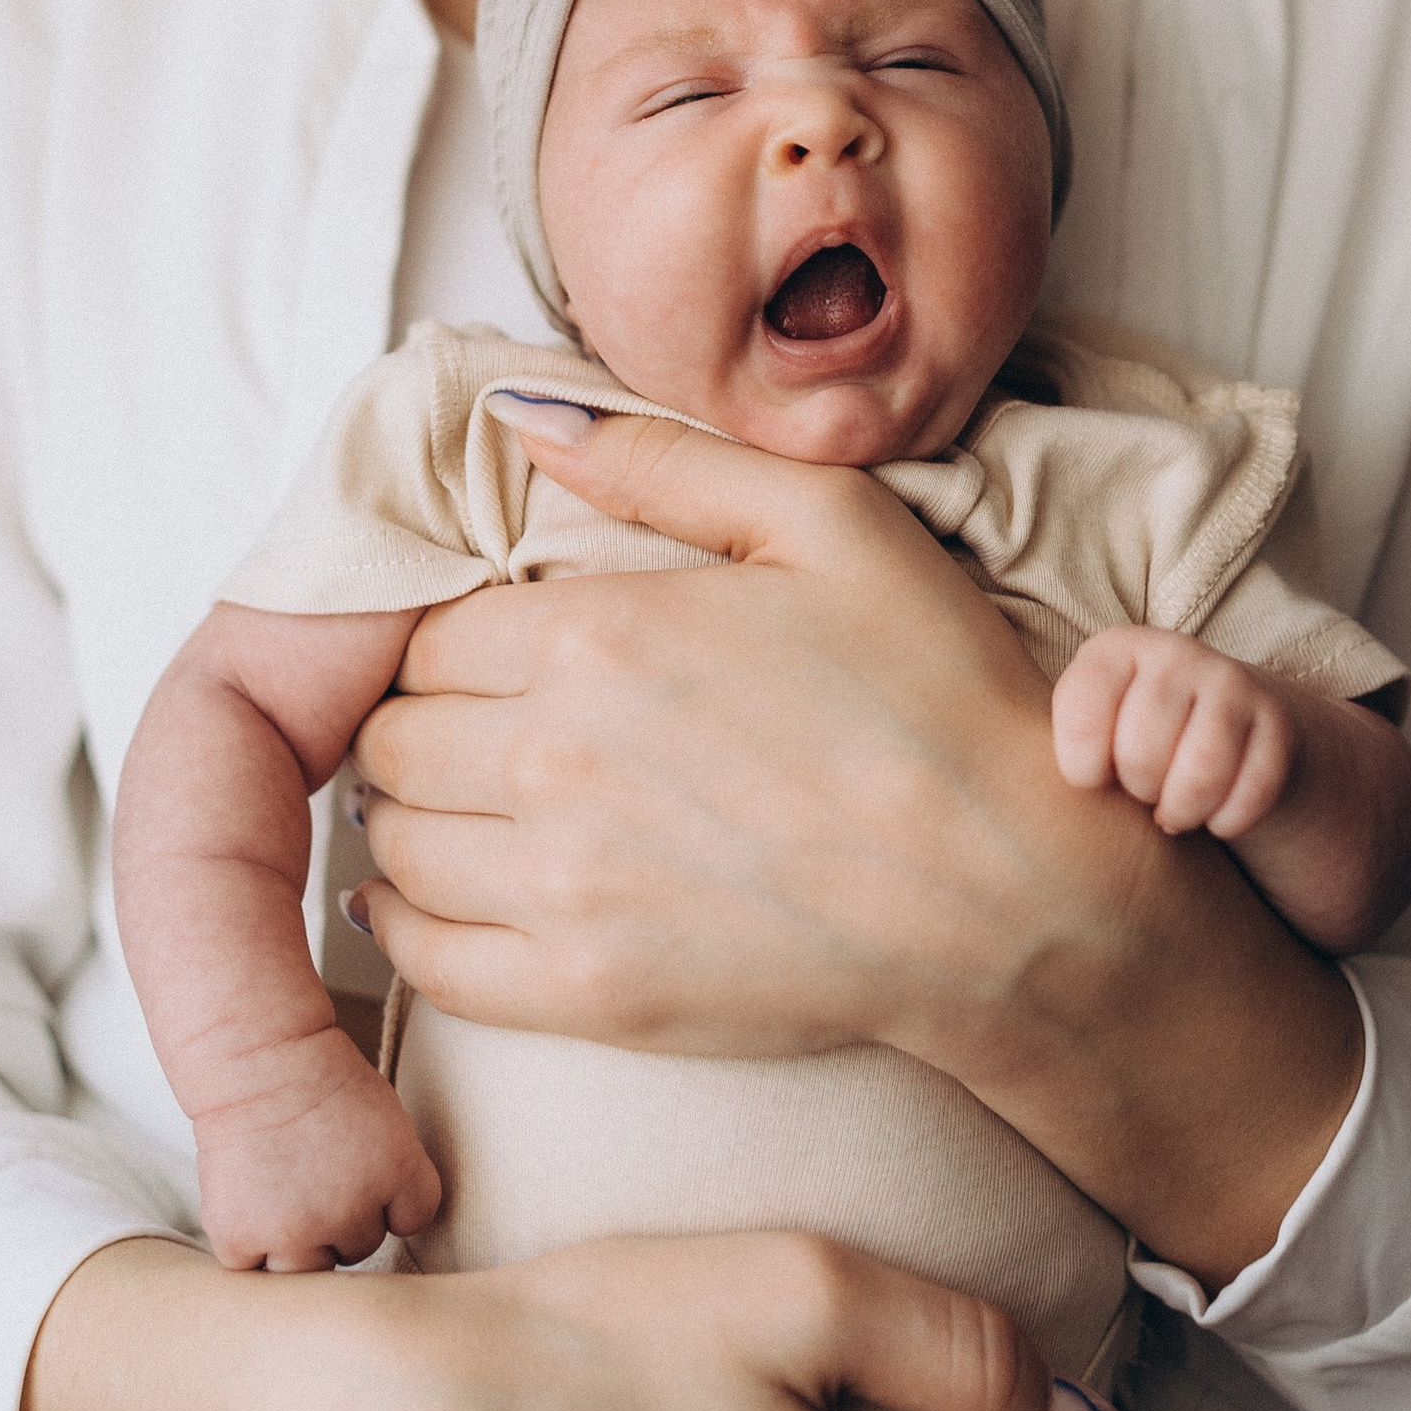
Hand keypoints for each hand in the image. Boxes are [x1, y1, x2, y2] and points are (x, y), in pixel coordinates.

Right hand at [191, 1029, 442, 1273]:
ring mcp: (296, 1231)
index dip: (388, 1198)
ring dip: (298, 1244)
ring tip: (281, 1192)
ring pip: (309, 1269)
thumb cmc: (316, 1078)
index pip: (412, 1220)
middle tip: (312, 1171)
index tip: (363, 1171)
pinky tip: (247, 1201)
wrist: (254, 1058)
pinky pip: (254, 1267)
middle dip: (339, 1219)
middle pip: (359, 1247)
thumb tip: (388, 1228)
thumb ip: (395, 1178)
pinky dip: (248, 1243)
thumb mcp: (385, 1118)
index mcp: (398, 1173)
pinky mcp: (242, 1240)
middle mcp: (352, 1212)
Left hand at [347, 403, 1363, 1283]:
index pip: (430, 633)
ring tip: (466, 800)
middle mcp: (555, 761)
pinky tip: (432, 895)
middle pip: (396, 734)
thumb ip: (658, 457)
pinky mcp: (590, 994)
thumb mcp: (827, 523)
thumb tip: (523, 415)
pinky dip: (405, 922)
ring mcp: (566, 889)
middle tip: (481, 721)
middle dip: (423, 718)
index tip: (498, 648)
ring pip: (396, 839)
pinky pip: (429, 955)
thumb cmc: (939, 699)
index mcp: (598, 637)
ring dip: (413, 812)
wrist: (1014, 897)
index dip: (455, 635)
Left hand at [1050, 631, 1298, 843]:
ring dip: (1184, 810)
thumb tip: (1035, 797)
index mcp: (1114, 649)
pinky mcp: (1279, 721)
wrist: (1228, 734)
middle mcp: (1174, 651)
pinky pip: (1253, 791)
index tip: (1093, 778)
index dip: (1083, 767)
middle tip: (1143, 791)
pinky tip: (1217, 817)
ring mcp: (1232, 680)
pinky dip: (1230, 821)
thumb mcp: (1092, 731)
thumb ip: (1059, 746)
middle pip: (1142, 752)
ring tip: (1173, 810)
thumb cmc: (1134, 742)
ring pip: (1201, 771)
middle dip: (1139, 791)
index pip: (1082, 713)